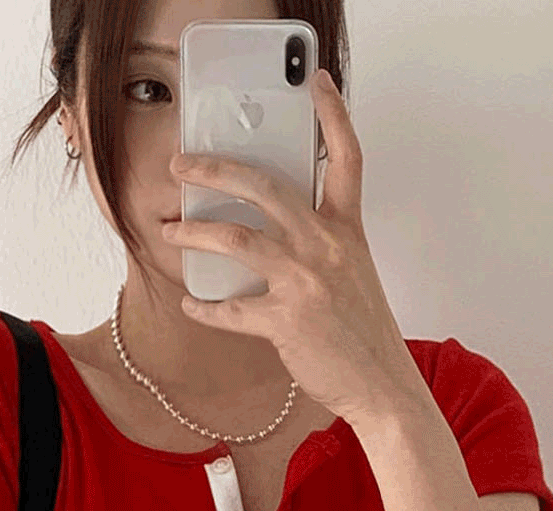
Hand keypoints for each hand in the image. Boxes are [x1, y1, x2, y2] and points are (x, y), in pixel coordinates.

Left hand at [163, 68, 422, 426]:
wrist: (382, 386)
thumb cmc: (366, 336)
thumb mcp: (355, 276)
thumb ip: (324, 246)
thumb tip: (279, 234)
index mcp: (347, 232)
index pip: (346, 160)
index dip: (334, 116)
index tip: (317, 83)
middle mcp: (325, 247)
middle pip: (266, 186)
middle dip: (216, 169)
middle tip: (183, 165)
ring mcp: (304, 282)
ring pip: (236, 237)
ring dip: (194, 231)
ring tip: (170, 229)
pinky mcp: (285, 321)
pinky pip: (230, 309)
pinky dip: (205, 309)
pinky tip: (192, 306)